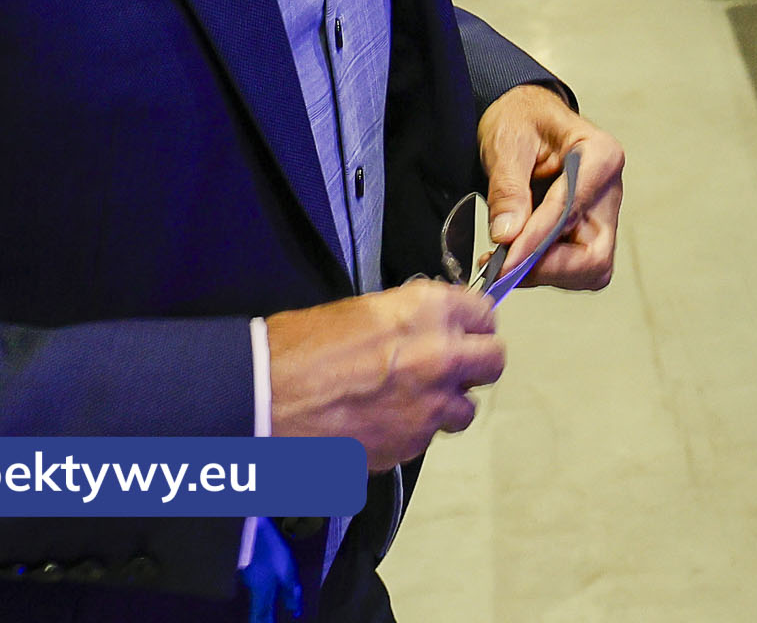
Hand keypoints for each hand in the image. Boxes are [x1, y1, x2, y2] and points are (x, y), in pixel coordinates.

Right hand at [265, 280, 503, 470]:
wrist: (263, 398)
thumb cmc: (300, 348)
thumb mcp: (364, 310)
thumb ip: (412, 319)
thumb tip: (431, 329)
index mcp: (430, 311)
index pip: (486, 313)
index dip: (474, 324)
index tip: (465, 331)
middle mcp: (442, 357)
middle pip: (493, 361)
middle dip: (475, 364)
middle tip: (451, 366)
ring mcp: (429, 407)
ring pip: (465, 410)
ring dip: (446, 405)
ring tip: (410, 401)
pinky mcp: (409, 446)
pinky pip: (427, 439)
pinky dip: (412, 432)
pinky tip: (381, 422)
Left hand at [478, 84, 624, 292]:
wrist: (523, 119)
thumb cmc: (521, 120)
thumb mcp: (507, 144)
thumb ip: (509, 189)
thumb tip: (508, 235)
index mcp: (602, 156)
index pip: (573, 210)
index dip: (538, 240)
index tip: (505, 260)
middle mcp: (609, 190)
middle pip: (595, 255)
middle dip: (550, 268)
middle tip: (504, 269)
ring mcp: (601, 214)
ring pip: (588, 269)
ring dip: (544, 273)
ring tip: (501, 261)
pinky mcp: (587, 231)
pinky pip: (573, 267)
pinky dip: (542, 270)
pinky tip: (512, 257)